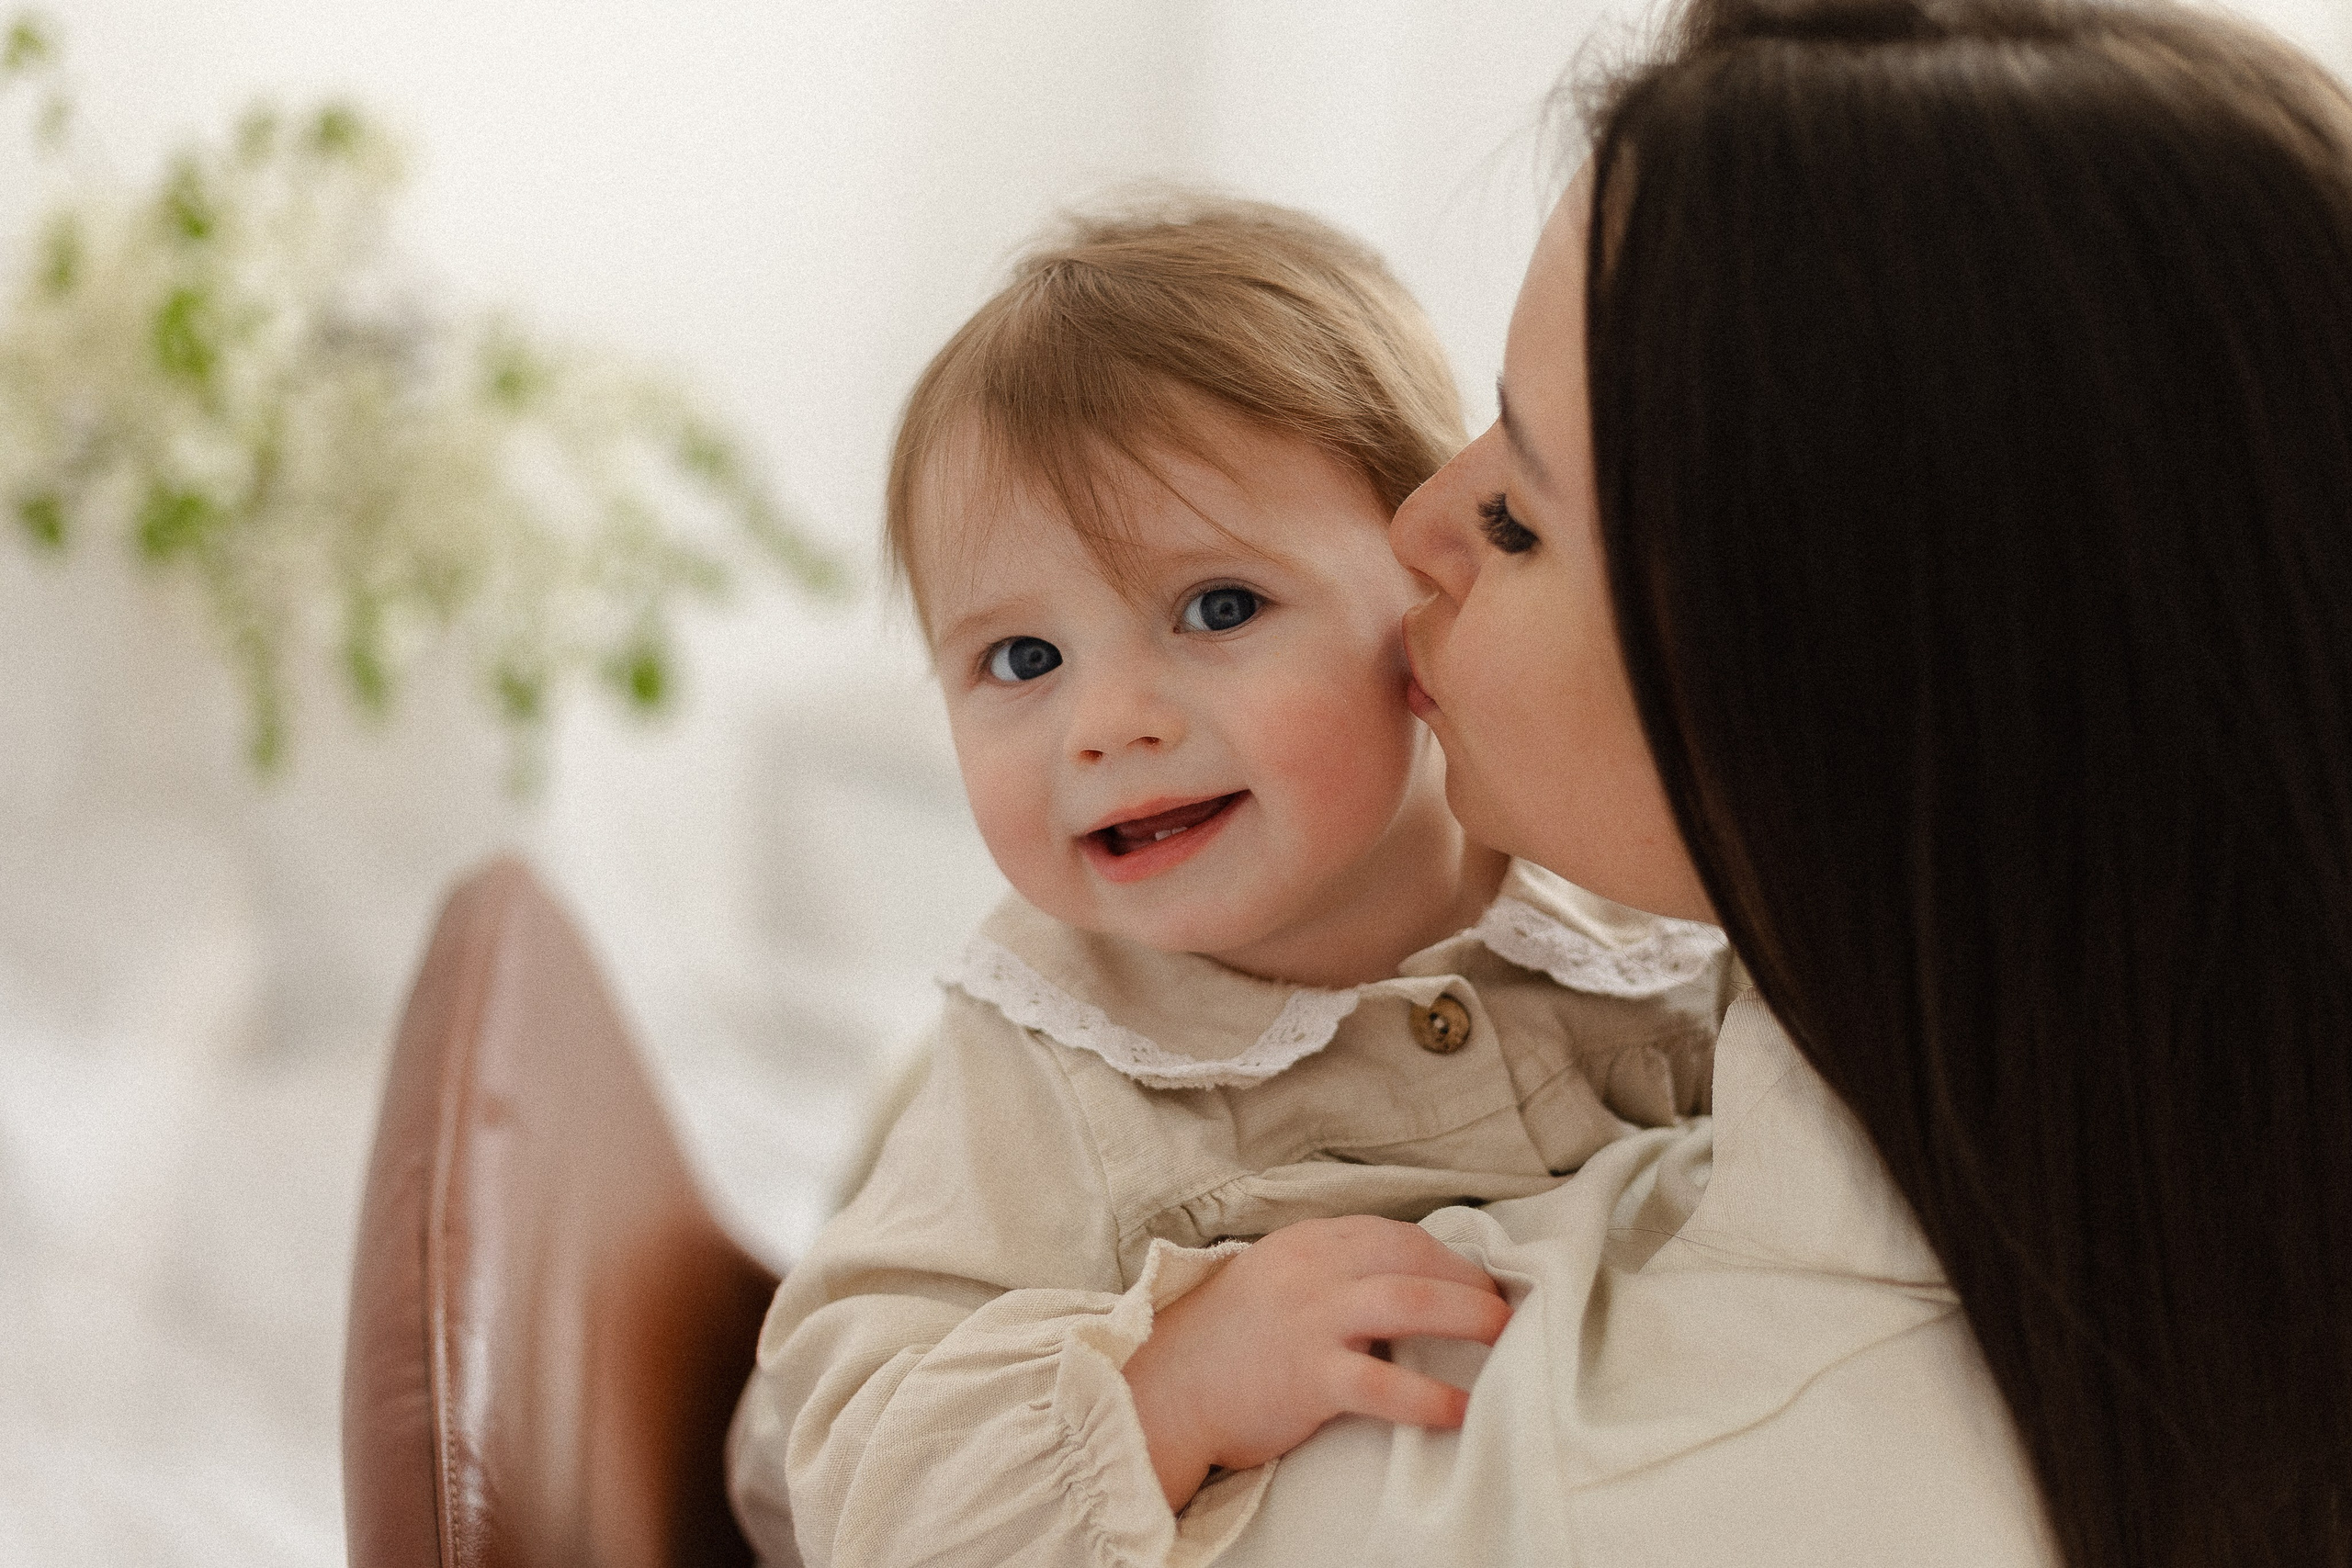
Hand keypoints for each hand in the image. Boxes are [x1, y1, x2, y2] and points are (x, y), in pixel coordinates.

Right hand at [1121, 1215, 1510, 1510]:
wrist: (1167, 1390)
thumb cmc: (1229, 1342)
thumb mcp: (1277, 1280)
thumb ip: (1332, 1272)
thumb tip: (1404, 1285)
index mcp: (1307, 1242)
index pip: (1395, 1234)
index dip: (1448, 1257)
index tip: (1480, 1281)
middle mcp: (1312, 1269)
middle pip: (1413, 1257)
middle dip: (1471, 1280)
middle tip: (1508, 1309)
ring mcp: (1310, 1319)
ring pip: (1410, 1301)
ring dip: (1470, 1315)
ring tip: (1507, 1338)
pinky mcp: (1307, 1375)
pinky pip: (1383, 1382)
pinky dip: (1429, 1395)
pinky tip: (1462, 1409)